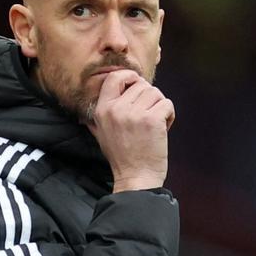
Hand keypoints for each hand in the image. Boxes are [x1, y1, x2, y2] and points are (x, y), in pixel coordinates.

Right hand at [88, 70, 174, 192]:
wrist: (136, 178)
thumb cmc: (122, 157)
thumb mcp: (101, 135)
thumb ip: (97, 119)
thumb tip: (85, 114)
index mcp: (103, 110)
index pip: (114, 77)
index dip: (130, 77)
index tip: (138, 85)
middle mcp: (117, 109)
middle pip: (141, 85)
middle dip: (149, 98)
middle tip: (148, 118)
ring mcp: (135, 114)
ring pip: (156, 93)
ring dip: (159, 106)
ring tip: (154, 124)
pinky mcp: (153, 120)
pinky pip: (167, 104)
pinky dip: (169, 115)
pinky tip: (163, 129)